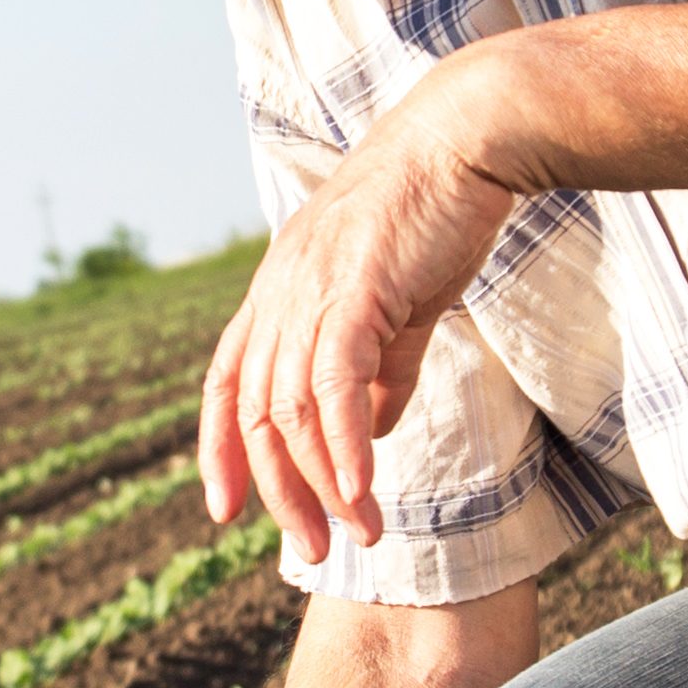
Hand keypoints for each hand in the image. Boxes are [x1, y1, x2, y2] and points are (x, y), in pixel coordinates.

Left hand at [204, 53, 528, 561]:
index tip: (226, 510)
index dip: (220, 449)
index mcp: (281, 289)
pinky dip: (343, 446)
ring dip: (323, 483)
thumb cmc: (437, 213)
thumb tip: (374, 430)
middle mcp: (280, 290)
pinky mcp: (352, 289)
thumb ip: (382, 368)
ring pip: (291, 409)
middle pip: (254, 412)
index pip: (227, 382)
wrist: (467, 139)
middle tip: (313, 548)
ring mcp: (310, 288)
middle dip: (279, 490)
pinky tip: (361, 491)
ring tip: (359, 533)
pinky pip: (333, 386)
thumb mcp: (401, 302)